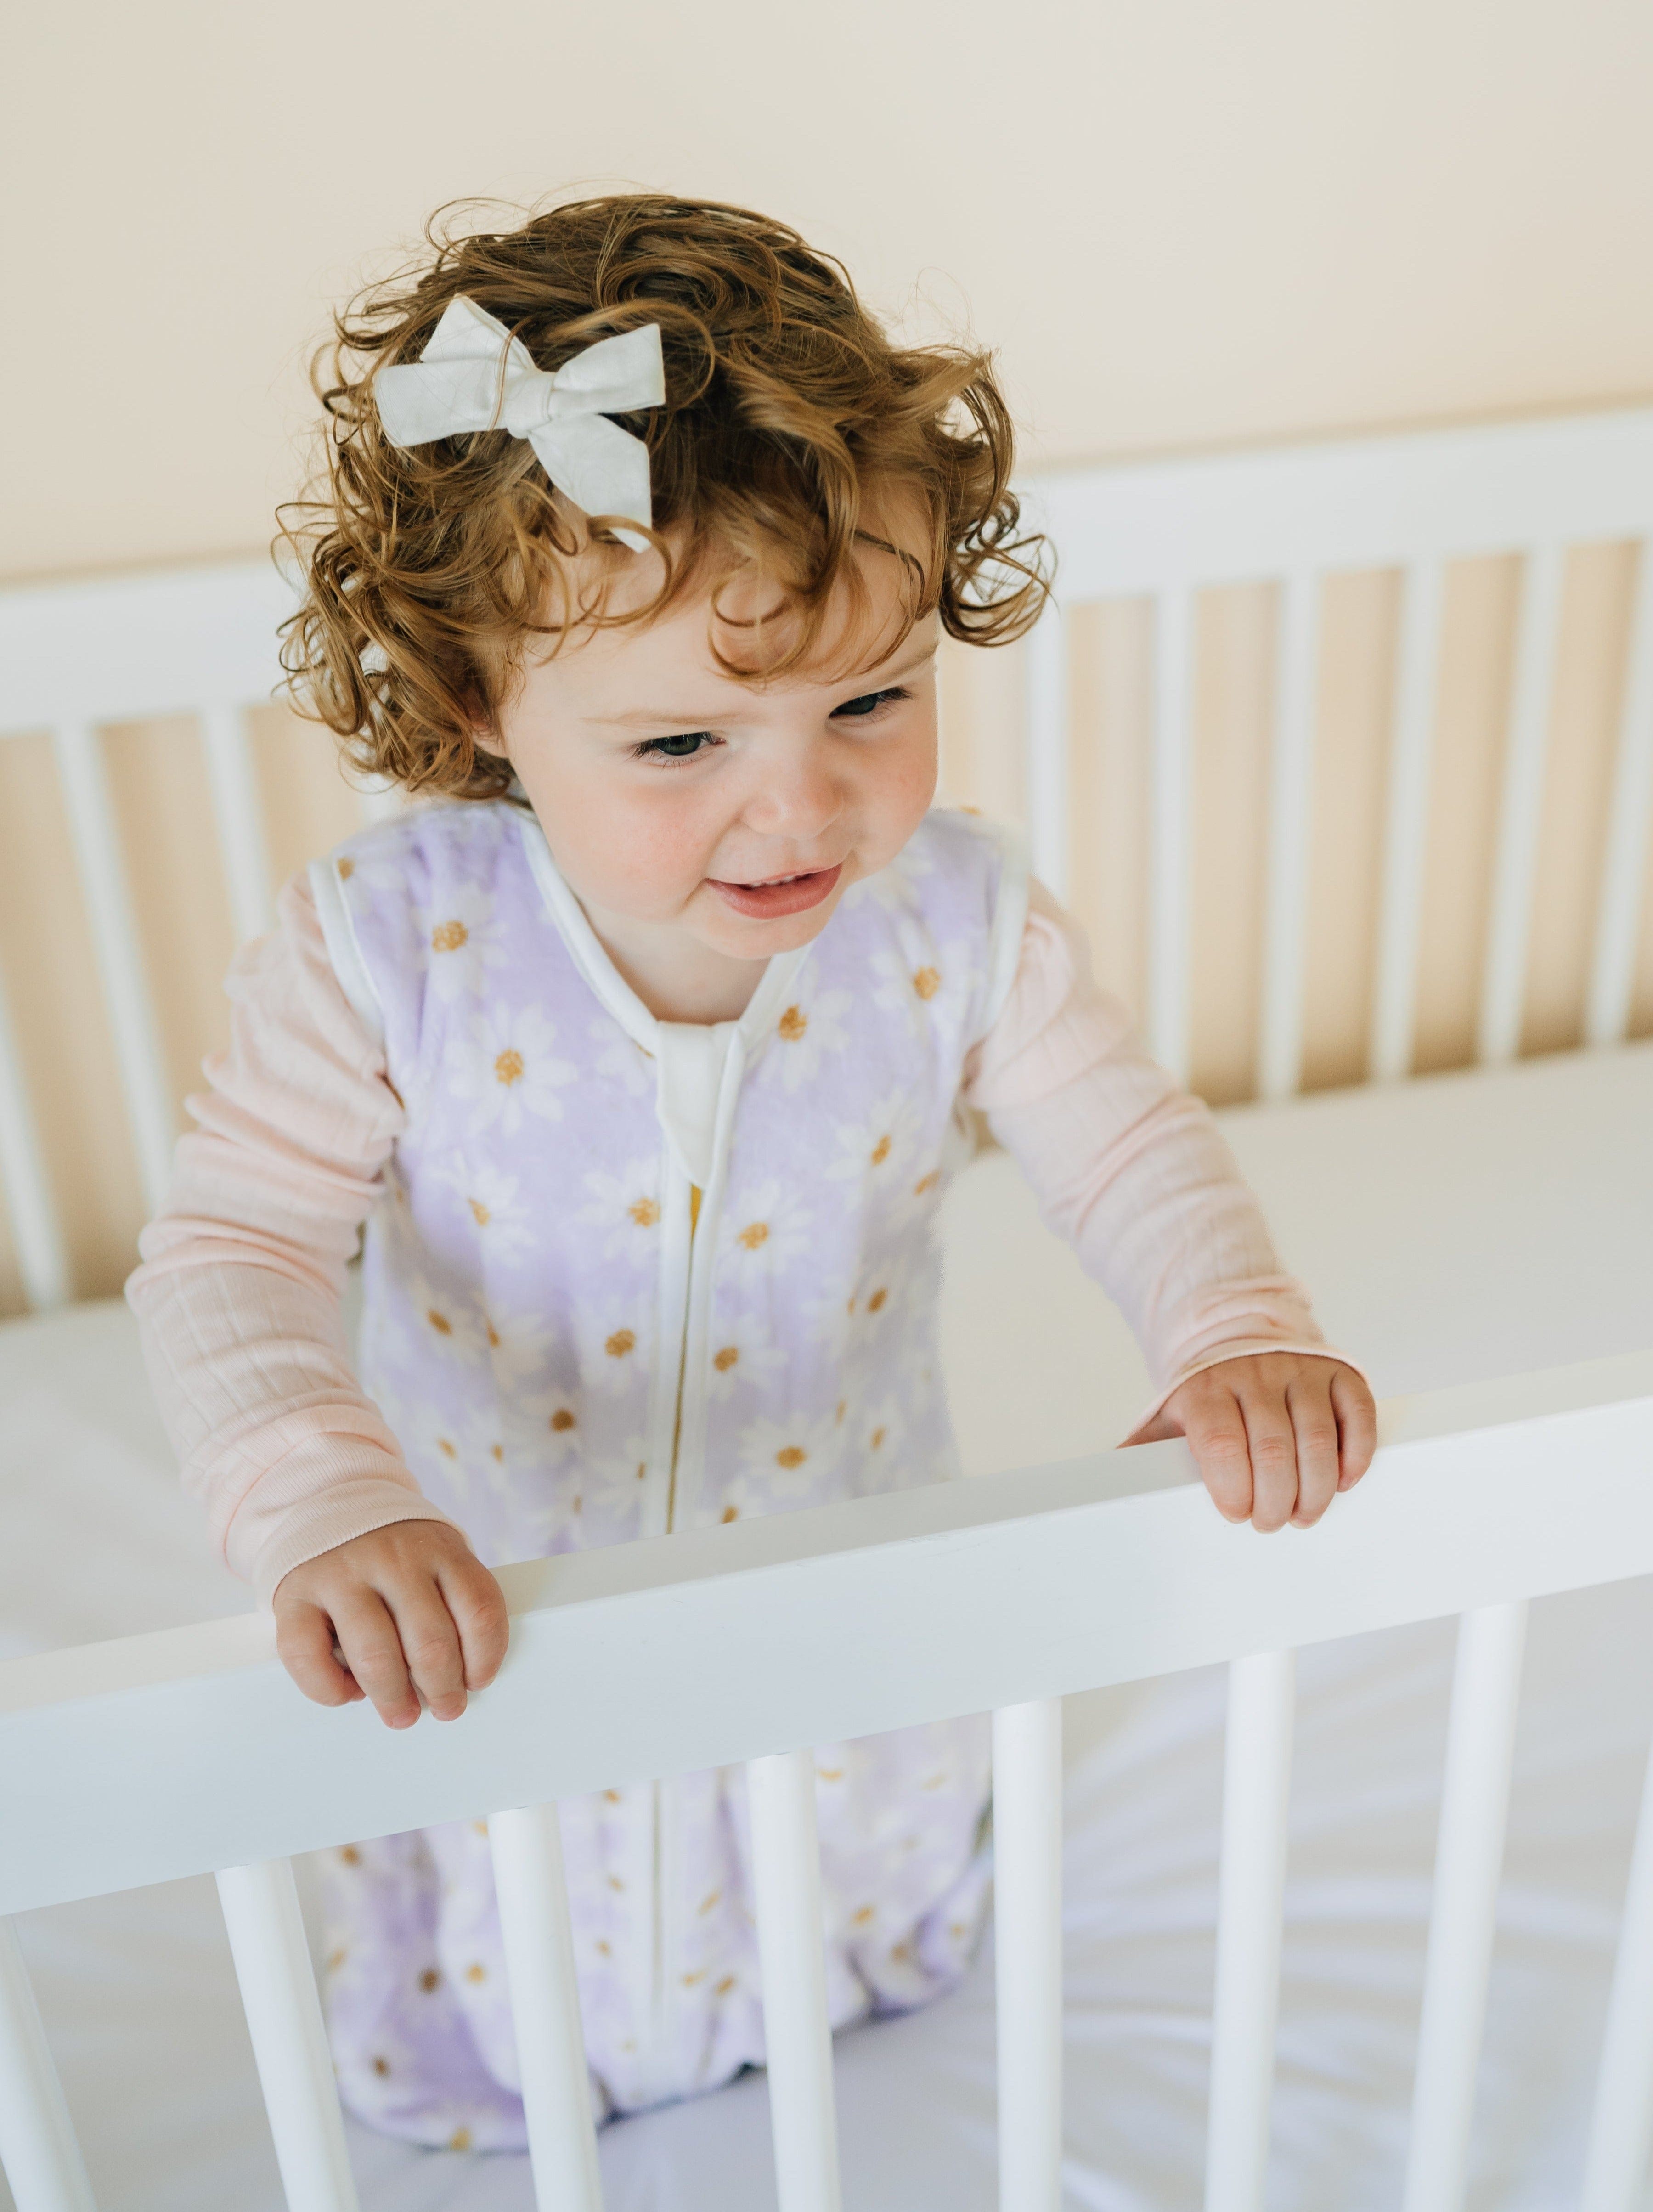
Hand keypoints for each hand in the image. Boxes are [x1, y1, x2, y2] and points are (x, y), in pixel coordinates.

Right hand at [272, 1521, 508, 1727]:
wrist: (324, 1507)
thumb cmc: (392, 1553)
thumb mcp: (435, 1557)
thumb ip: (452, 1602)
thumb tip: (463, 1676)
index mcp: (437, 1547)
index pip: (477, 1608)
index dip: (485, 1655)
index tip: (478, 1681)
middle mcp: (390, 1558)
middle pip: (429, 1640)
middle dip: (443, 1687)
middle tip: (446, 1708)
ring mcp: (340, 1575)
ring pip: (375, 1656)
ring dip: (393, 1697)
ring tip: (402, 1714)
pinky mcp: (294, 1596)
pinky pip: (309, 1658)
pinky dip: (331, 1689)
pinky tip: (349, 1692)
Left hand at [1127, 1352, 1375, 1531]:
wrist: (1240, 1334)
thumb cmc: (1207, 1393)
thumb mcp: (1169, 1415)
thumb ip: (1142, 1451)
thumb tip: (1104, 1489)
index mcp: (1207, 1387)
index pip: (1221, 1442)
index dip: (1232, 1487)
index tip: (1235, 1514)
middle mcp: (1256, 1373)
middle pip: (1272, 1449)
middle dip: (1273, 1501)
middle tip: (1269, 1523)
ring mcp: (1301, 1371)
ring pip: (1317, 1439)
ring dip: (1315, 1490)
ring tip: (1302, 1514)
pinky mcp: (1340, 1373)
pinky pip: (1358, 1415)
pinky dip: (1355, 1455)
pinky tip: (1341, 1482)